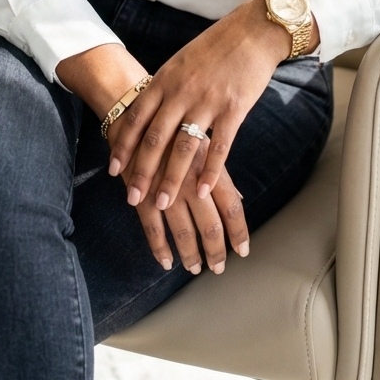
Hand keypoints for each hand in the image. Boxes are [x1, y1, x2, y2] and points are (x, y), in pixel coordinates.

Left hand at [107, 0, 318, 210]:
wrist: (252, 32)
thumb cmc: (215, 47)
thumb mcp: (180, 62)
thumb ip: (164, 88)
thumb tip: (145, 113)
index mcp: (165, 79)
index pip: (136, 118)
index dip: (123, 146)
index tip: (113, 170)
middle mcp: (182, 92)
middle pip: (155, 138)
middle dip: (141, 172)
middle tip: (131, 198)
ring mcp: (208, 101)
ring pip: (183, 148)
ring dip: (171, 179)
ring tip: (162, 204)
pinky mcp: (234, 108)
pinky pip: (219, 146)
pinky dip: (210, 171)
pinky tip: (202, 191)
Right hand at [122, 132, 247, 273]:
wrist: (136, 112)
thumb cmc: (174, 129)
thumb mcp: (202, 145)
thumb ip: (218, 174)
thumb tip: (238, 200)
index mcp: (209, 166)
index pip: (232, 206)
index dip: (239, 232)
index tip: (243, 251)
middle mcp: (191, 180)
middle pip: (210, 224)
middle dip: (215, 250)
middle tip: (218, 267)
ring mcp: (166, 188)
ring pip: (182, 231)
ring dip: (189, 254)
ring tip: (194, 267)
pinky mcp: (142, 192)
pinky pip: (152, 227)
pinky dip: (159, 247)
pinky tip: (166, 261)